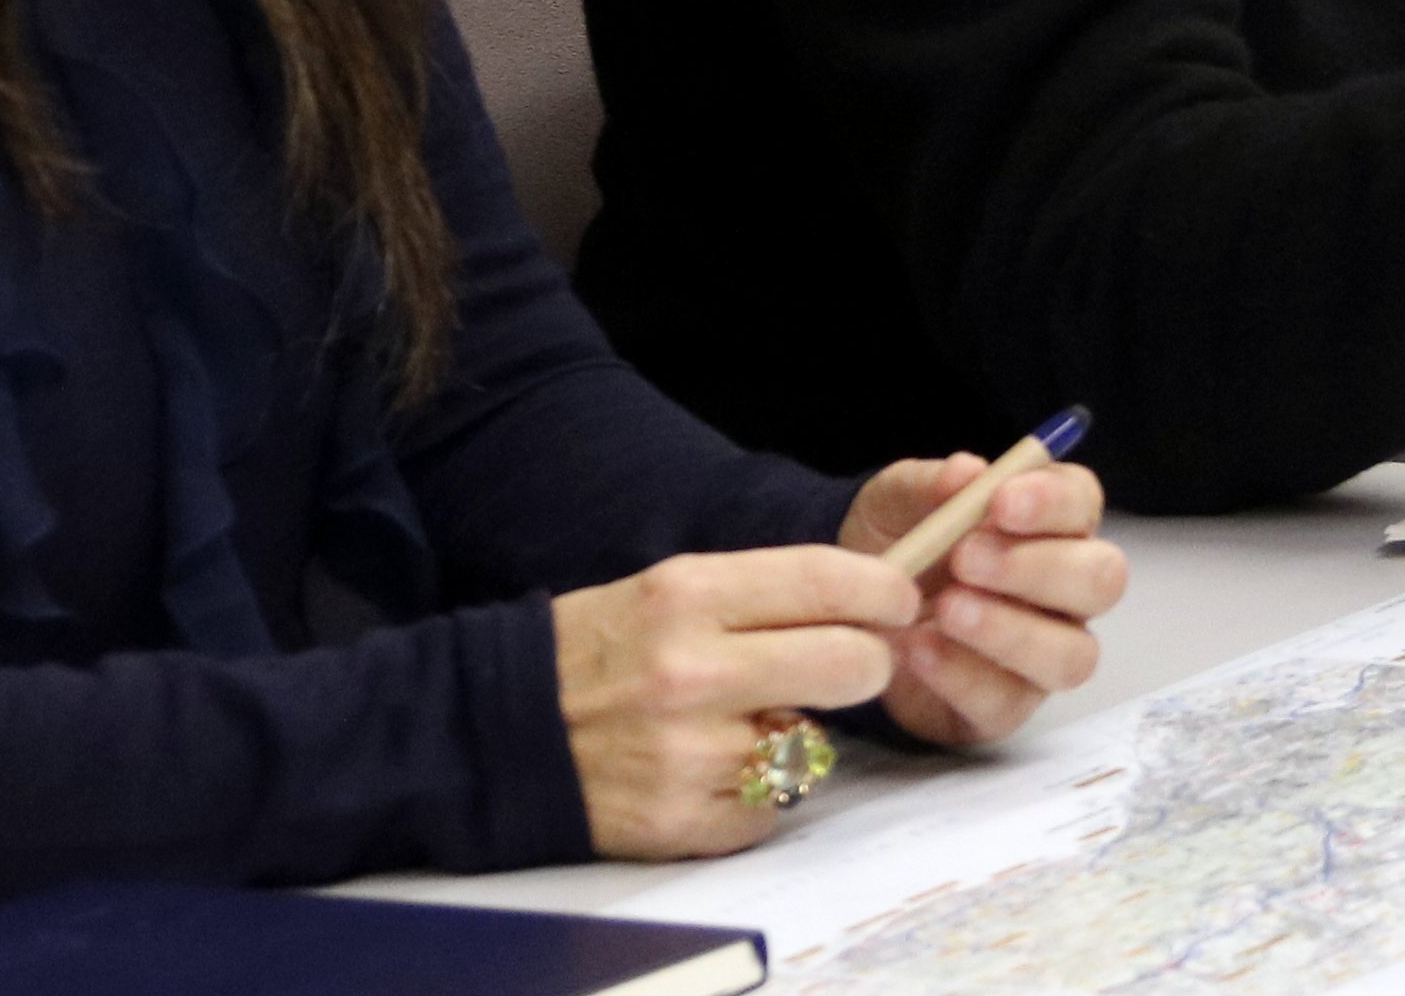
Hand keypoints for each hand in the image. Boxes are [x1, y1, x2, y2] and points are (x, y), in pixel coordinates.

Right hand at [553, 544, 920, 858]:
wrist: (502, 731)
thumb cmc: (602, 651)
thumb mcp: (671, 590)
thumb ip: (764, 594)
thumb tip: (870, 600)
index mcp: (689, 595)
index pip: (828, 582)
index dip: (885, 592)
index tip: (901, 600)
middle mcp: (692, 672)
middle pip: (851, 665)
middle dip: (867, 663)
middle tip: (853, 664)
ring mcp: (689, 754)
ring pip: (816, 741)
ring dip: (797, 732)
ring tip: (746, 719)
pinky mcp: (683, 821)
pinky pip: (774, 806)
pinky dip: (759, 792)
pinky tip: (712, 768)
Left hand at [840, 453, 1128, 746]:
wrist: (848, 615)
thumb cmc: (895, 546)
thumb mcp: (893, 503)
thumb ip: (927, 484)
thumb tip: (967, 471)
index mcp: (1049, 524)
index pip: (1082, 502)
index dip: (1054, 501)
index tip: (1000, 502)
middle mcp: (1063, 592)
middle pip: (1102, 579)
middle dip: (1038, 567)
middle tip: (964, 558)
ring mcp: (1043, 656)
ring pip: (1073, 654)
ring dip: (1011, 630)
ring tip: (946, 610)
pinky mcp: (1006, 707)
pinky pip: (1008, 702)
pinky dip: (962, 674)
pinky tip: (919, 650)